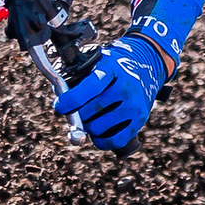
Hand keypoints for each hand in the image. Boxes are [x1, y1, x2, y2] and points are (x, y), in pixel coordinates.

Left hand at [52, 35, 170, 150]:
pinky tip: (98, 133)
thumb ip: (75, 79)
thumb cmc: (110, 68)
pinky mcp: (140, 120)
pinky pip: (114, 141)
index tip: (59, 106)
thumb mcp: (95, 63)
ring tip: (90, 117)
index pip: (89, 88)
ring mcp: (134, 105)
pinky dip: (101, 141)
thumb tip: (61, 103)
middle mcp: (126, 87)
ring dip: (88, 127)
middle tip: (76, 111)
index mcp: (111, 69)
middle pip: (90, 112)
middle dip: (77, 115)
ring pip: (97, 129)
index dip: (70, 100)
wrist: (145, 66)